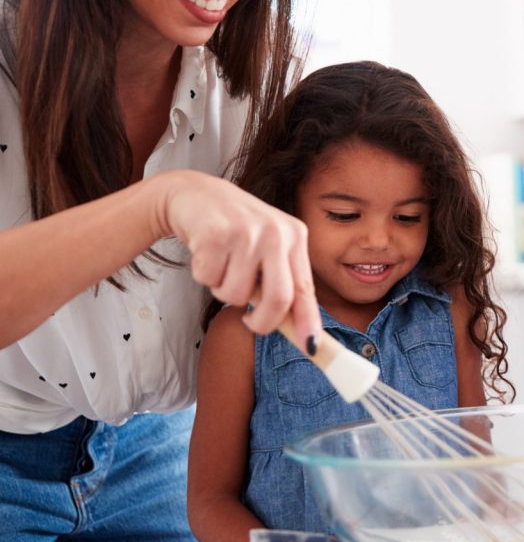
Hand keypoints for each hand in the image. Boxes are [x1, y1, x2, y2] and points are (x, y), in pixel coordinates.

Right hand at [155, 170, 320, 347]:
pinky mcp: (216, 233)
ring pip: (236, 294)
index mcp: (296, 236)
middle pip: (279, 298)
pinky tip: (206, 253)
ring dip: (224, 292)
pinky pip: (209, 279)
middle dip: (262, 322)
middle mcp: (276, 232)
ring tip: (223, 268)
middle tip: (251, 322)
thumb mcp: (268, 247)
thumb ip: (282, 281)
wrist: (195, 194)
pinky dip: (204, 276)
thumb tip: (299, 330)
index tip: (310, 347)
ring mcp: (247, 232)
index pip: (306, 288)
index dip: (308, 321)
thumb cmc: (235, 229)